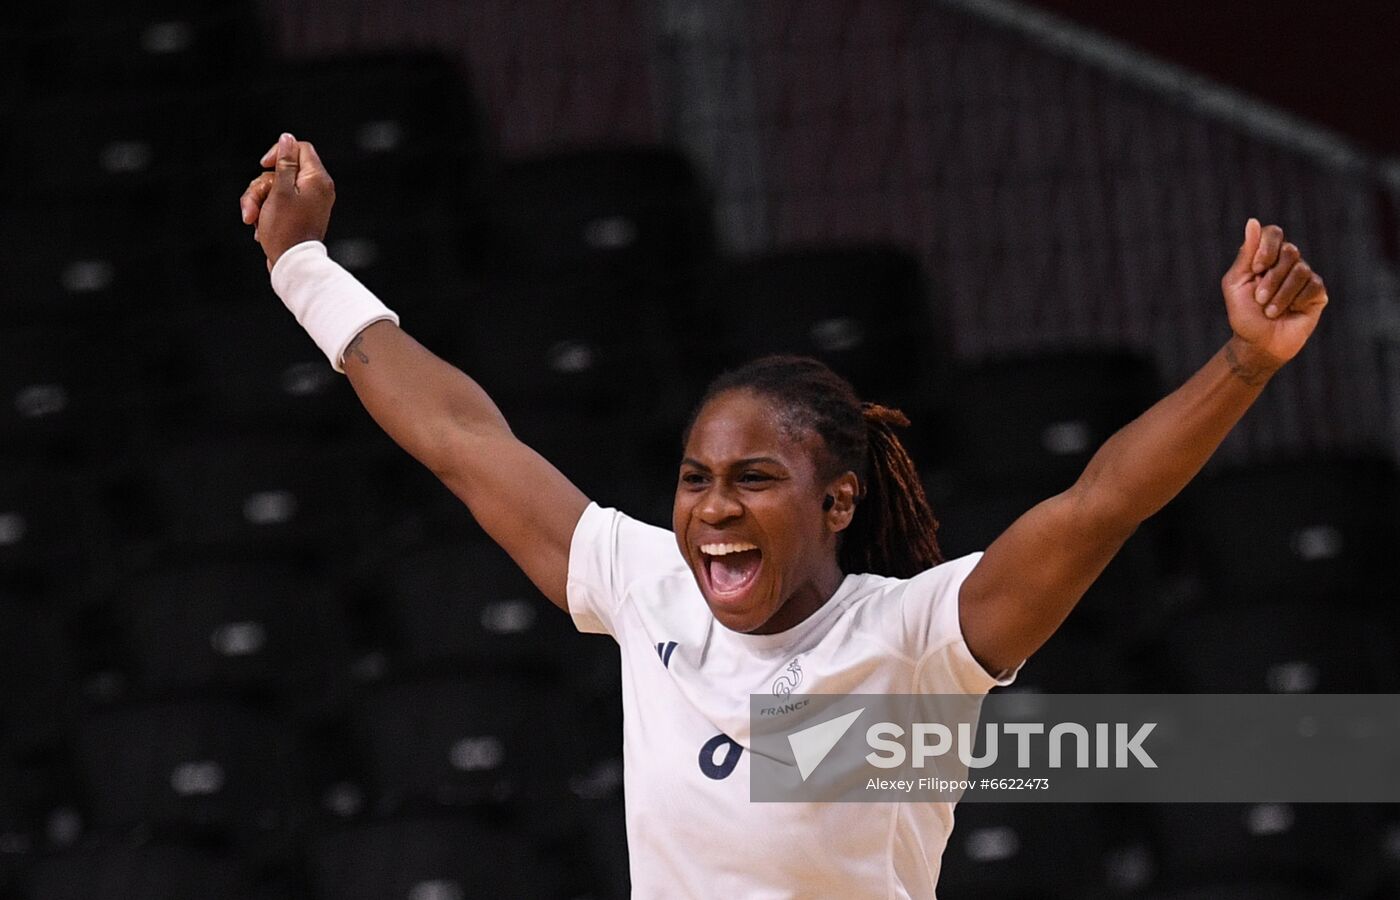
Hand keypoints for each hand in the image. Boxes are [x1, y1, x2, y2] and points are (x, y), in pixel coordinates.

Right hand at [238, 133, 335, 270]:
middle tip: (253, 207)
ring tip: (252, 220)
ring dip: (258, 202)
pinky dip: (266, 212)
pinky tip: (260, 228)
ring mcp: (308, 202)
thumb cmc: (285, 230)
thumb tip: (287, 137)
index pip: (299, 148)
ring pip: (274, 188)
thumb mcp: (279, 191)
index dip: (279, 152)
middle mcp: (316, 188)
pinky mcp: (298, 214)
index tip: (264, 164)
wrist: (292, 265)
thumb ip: (284, 163)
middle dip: (261, 187)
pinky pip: (278, 203)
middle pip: (281, 171)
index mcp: (317, 179)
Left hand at [1220, 218, 1328, 366]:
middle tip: (1259, 299)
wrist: (1258, 344)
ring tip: (1270, 311)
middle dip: (1271, 278)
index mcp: (1266, 257)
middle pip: (1289, 251)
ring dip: (1280, 295)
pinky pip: (1313, 286)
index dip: (1266, 247)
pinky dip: (1297, 301)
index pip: (1273, 233)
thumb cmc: (1244, 315)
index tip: (1255, 269)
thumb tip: (1252, 222)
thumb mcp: (1236, 284)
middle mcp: (1287, 263)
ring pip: (1301, 270)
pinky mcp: (1317, 293)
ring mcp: (1305, 277)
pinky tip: (1290, 312)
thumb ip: (1245, 254)